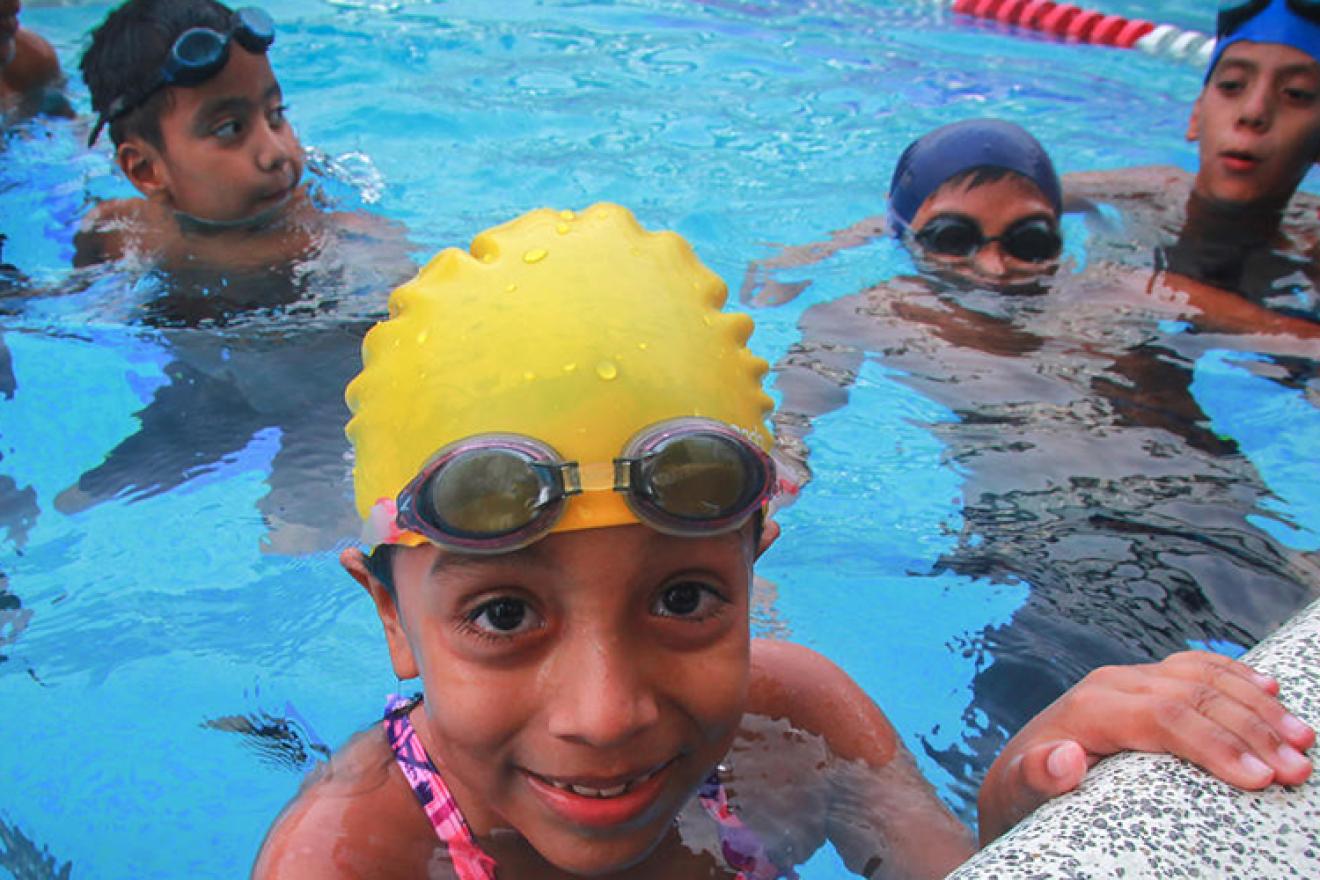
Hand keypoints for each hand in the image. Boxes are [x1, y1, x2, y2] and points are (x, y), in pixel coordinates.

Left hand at [978, 650, 1314, 844]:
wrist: (1016, 772)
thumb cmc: (1023, 790)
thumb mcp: (1019, 792)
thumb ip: (1036, 777)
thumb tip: (1065, 758)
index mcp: (1089, 709)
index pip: (1163, 717)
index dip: (1214, 744)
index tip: (1257, 778)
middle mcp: (1112, 685)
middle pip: (1193, 696)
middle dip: (1251, 731)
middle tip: (1297, 768)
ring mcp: (1130, 679)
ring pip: (1203, 678)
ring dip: (1257, 707)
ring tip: (1302, 740)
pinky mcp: (1144, 683)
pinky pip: (1196, 668)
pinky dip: (1236, 677)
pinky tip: (1271, 689)